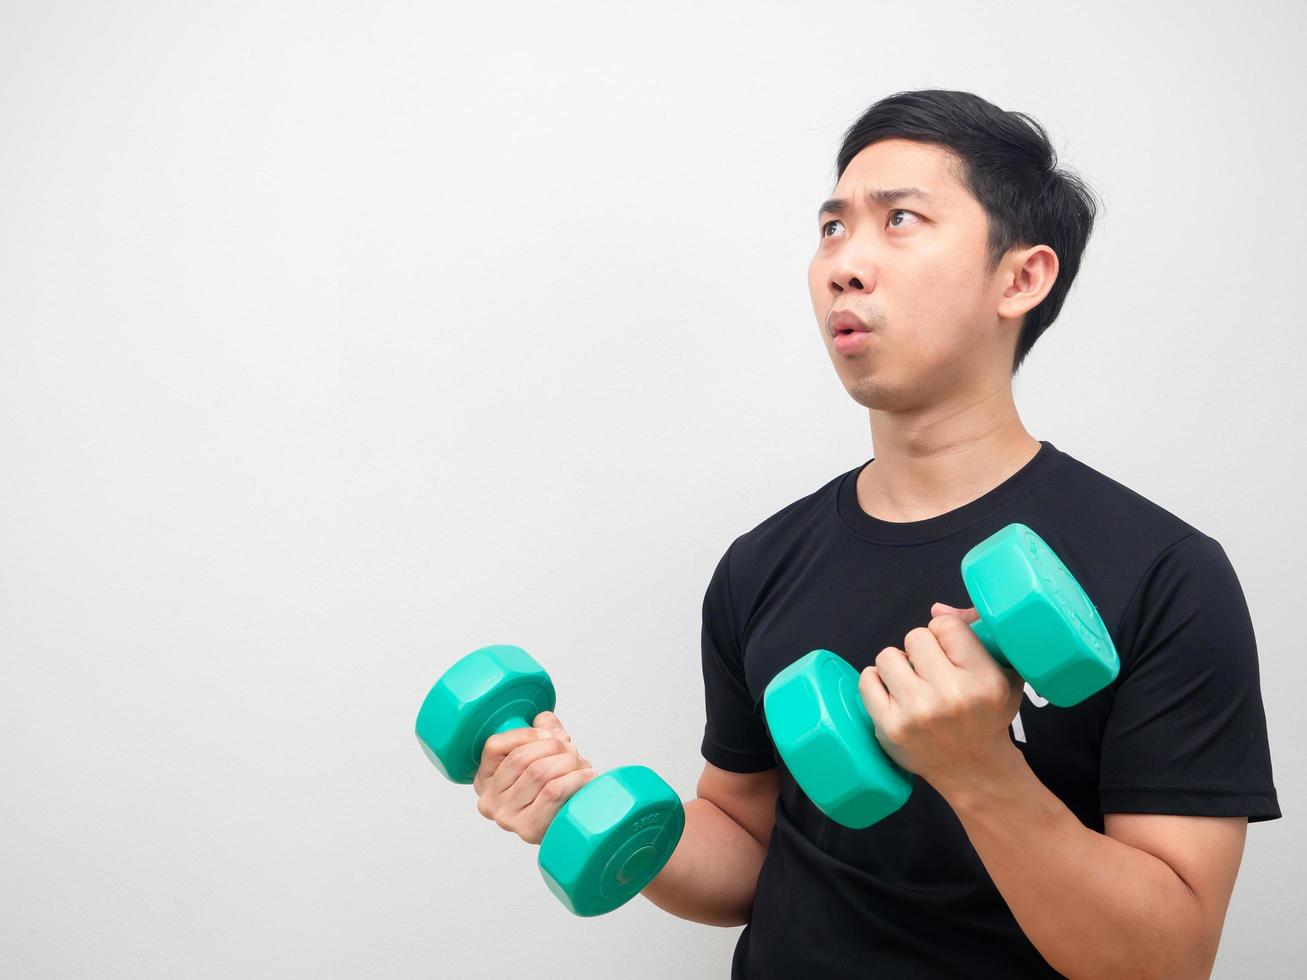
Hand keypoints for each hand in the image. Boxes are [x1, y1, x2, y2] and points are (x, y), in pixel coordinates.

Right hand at [471, 710, 597, 843]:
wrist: (567, 830)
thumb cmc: (551, 792)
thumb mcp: (541, 757)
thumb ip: (542, 730)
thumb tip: (545, 720)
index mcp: (484, 779)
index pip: (494, 746)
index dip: (527, 734)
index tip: (551, 735)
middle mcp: (489, 801)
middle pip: (521, 758)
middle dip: (554, 747)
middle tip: (573, 751)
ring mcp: (506, 817)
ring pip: (539, 772)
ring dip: (568, 761)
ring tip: (582, 764)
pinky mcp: (529, 829)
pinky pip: (553, 791)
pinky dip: (574, 778)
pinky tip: (586, 776)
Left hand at [857, 602, 1024, 794]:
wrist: (973, 768)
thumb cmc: (987, 713)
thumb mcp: (1003, 672)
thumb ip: (977, 631)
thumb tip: (936, 607)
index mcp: (983, 680)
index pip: (946, 625)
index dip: (945, 633)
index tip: (951, 652)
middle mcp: (950, 696)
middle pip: (915, 636)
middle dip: (922, 649)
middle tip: (932, 670)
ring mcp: (917, 713)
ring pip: (888, 656)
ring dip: (898, 665)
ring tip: (914, 682)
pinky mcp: (890, 727)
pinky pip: (867, 680)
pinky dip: (877, 681)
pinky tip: (895, 692)